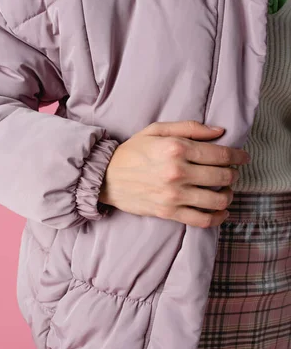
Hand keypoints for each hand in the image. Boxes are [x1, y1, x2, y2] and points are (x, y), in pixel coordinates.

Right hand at [98, 120, 249, 227]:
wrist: (105, 177)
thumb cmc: (132, 152)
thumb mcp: (157, 130)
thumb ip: (190, 128)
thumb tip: (220, 132)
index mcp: (177, 148)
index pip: (220, 154)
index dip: (238, 156)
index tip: (243, 158)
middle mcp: (178, 172)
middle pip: (222, 177)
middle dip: (233, 175)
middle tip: (231, 173)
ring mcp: (174, 195)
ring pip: (217, 200)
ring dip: (228, 196)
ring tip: (225, 191)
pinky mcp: (169, 212)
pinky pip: (202, 220)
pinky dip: (217, 218)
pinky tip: (220, 212)